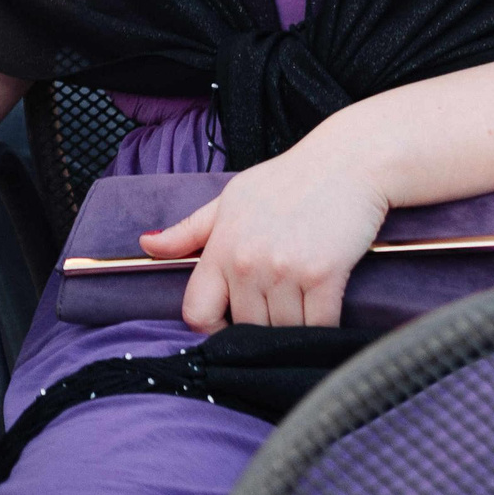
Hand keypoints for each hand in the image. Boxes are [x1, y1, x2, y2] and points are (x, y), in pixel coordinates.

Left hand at [141, 143, 390, 331]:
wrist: (347, 163)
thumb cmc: (287, 181)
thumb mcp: (229, 200)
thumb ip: (188, 231)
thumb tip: (146, 244)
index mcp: (220, 246)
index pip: (195, 312)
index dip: (211, 328)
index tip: (231, 322)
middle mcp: (245, 261)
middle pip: (245, 328)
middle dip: (262, 325)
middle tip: (280, 303)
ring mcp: (283, 270)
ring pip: (282, 331)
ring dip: (295, 327)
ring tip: (305, 301)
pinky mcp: (322, 275)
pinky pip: (318, 326)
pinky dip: (325, 327)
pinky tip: (327, 307)